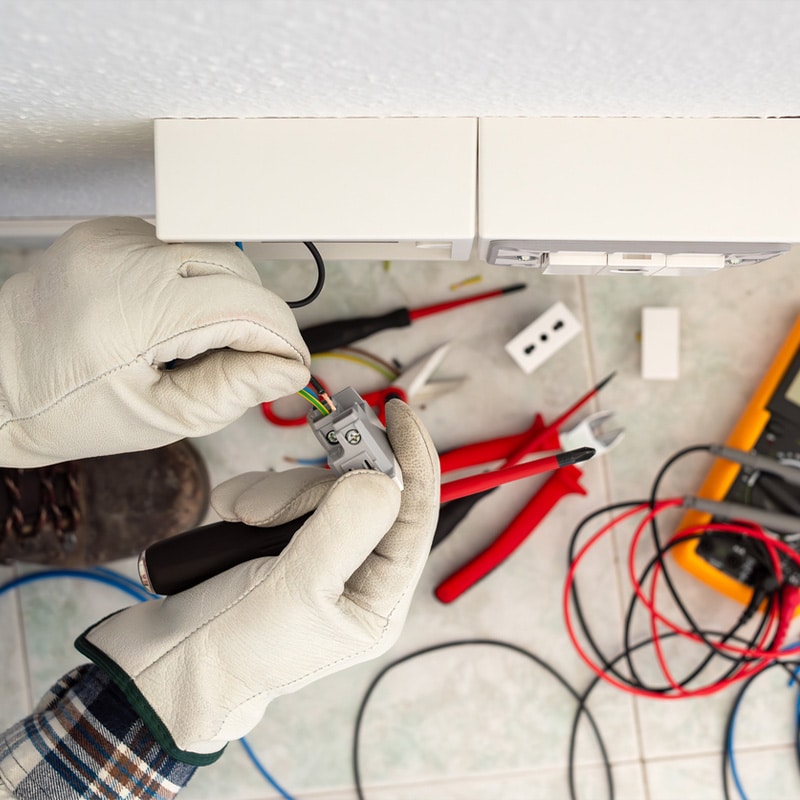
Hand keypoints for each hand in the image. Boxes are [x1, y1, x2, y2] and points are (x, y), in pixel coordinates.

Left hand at [0, 217, 309, 466]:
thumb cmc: (65, 406)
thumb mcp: (159, 418)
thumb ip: (231, 390)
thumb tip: (284, 369)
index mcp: (132, 312)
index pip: (243, 306)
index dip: (279, 338)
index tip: (286, 364)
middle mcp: (122, 259)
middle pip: (237, 270)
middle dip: (258, 316)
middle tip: (247, 359)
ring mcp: (114, 237)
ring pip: (215, 252)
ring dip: (230, 295)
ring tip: (201, 340)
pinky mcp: (110, 231)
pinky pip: (181, 247)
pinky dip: (196, 280)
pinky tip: (175, 315)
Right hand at [76, 401, 439, 762]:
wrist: (159, 666)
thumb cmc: (231, 651)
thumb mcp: (296, 594)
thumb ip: (344, 531)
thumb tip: (384, 480)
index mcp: (376, 598)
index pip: (413, 516)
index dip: (411, 461)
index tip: (396, 414)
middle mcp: (353, 573)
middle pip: (357, 493)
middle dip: (307, 492)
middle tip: (265, 516)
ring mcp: (313, 553)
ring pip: (312, 489)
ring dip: (270, 497)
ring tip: (240, 524)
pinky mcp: (275, 539)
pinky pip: (276, 492)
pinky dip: (248, 498)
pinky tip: (228, 521)